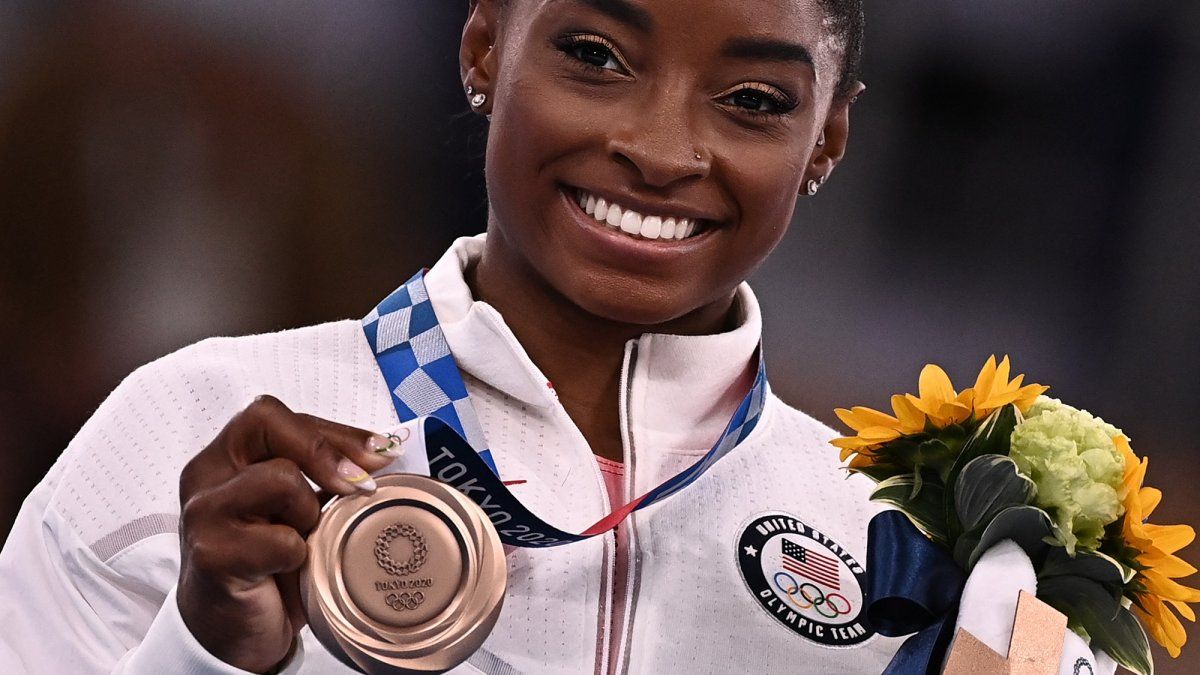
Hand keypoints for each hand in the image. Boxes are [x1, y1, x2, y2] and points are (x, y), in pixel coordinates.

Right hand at [176, 395, 401, 672]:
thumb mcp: (296, 508)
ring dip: (309, 511)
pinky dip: (299, 554)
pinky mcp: (211, 554)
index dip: (331, 430)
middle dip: (326, 453)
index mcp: (225, 456)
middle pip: (268, 424)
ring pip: (280, 478)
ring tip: (303, 539)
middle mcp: (205, 475)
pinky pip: (280, 538)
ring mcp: (203, 513)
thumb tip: (387, 449)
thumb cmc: (269, 563)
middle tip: (362, 485)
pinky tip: (291, 568)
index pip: (273, 415)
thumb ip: (324, 475)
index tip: (378, 453)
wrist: (231, 633)